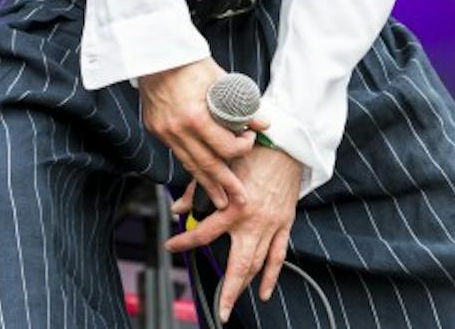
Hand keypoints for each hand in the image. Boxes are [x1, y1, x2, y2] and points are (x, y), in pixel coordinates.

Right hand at [137, 58, 257, 210]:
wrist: (155, 52)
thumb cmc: (188, 62)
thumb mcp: (220, 80)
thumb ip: (241, 105)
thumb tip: (263, 122)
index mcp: (195, 117)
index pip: (224, 148)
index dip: (241, 149)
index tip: (249, 141)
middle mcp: (177, 129)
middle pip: (206, 165)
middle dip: (224, 185)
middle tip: (238, 201)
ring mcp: (164, 131)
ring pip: (189, 164)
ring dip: (206, 183)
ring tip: (219, 199)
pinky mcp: (155, 129)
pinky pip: (177, 153)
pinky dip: (191, 165)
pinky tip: (200, 174)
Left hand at [168, 144, 302, 322]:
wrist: (284, 144)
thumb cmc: (251, 151)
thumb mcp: (219, 166)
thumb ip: (198, 189)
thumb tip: (179, 206)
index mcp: (233, 206)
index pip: (203, 233)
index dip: (183, 241)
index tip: (171, 246)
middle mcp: (252, 222)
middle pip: (239, 266)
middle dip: (228, 291)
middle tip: (221, 311)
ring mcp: (270, 226)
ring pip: (257, 265)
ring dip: (245, 286)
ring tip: (232, 302)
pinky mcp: (284, 224)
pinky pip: (278, 256)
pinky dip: (271, 276)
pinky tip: (264, 291)